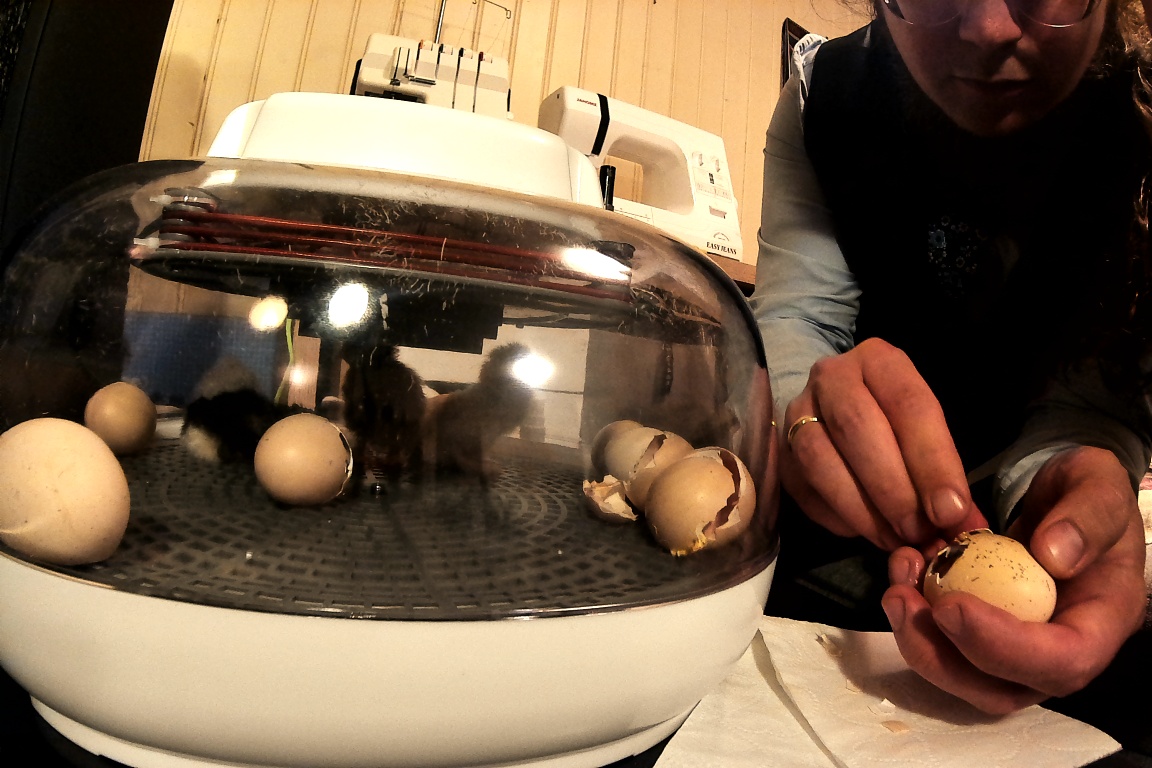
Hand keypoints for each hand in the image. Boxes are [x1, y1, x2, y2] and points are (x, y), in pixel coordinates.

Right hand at [782, 338, 984, 548]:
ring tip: (893, 538)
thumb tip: (963, 523)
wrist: (838, 413)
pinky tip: (867, 532)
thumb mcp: (926, 430)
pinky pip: (803, 486)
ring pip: (819, 458)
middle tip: (919, 531)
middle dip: (893, 487)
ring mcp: (797, 412)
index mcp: (878, 360)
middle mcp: (831, 377)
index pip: (908, 404)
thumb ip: (942, 471)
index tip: (950, 510)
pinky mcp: (779, 450)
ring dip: (861, 508)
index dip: (932, 461)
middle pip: (856, 426)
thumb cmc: (896, 423)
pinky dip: (837, 516)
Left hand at [883, 446, 1146, 713]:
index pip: (1062, 660)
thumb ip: (1089, 515)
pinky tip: (903, 571)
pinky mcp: (984, 640)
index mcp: (1104, 620)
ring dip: (917, 638)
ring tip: (896, 584)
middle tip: (900, 598)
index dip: (1003, 645)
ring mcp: (1020, 653)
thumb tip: (1054, 556)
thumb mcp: (1098, 483)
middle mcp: (1061, 651)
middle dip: (939, 654)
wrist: (1063, 502)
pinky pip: (944, 648)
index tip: (951, 605)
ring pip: (963, 678)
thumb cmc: (1086, 493)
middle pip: (1001, 689)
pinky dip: (913, 619)